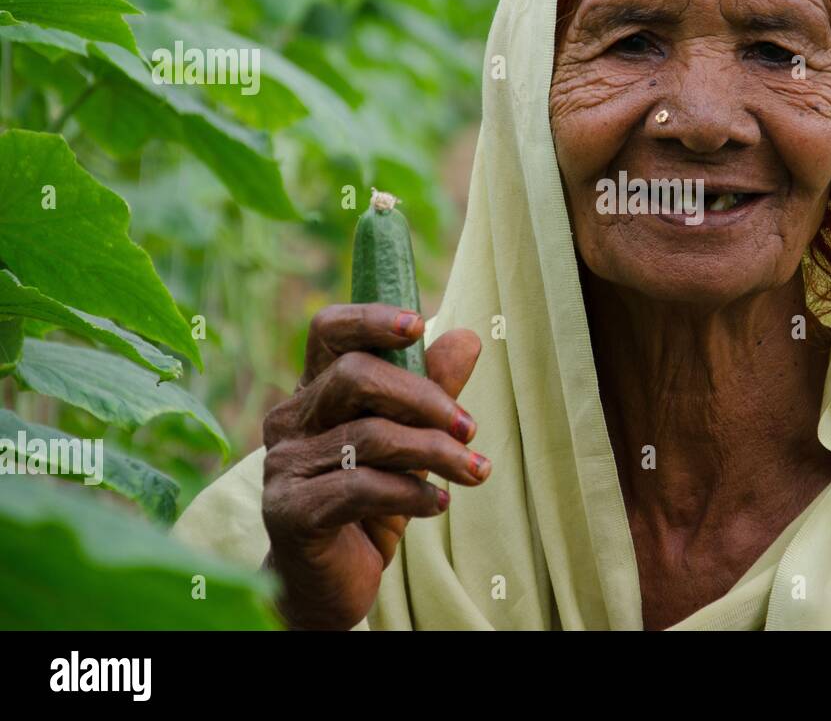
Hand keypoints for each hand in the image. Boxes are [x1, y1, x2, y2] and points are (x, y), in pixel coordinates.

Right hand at [260, 304, 485, 629]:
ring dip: (436, 452)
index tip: (419, 326)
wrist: (330, 583)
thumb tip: (467, 337)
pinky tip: (438, 506)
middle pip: (355, 376)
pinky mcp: (290, 511)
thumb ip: (433, 391)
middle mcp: (289, 421)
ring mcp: (283, 466)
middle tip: (470, 427)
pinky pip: (362, 487)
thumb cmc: (371, 504)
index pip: (327, 331)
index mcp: (313, 393)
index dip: (370, 319)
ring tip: (474, 472)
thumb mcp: (411, 443)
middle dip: (425, 397)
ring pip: (370, 436)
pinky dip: (412, 494)